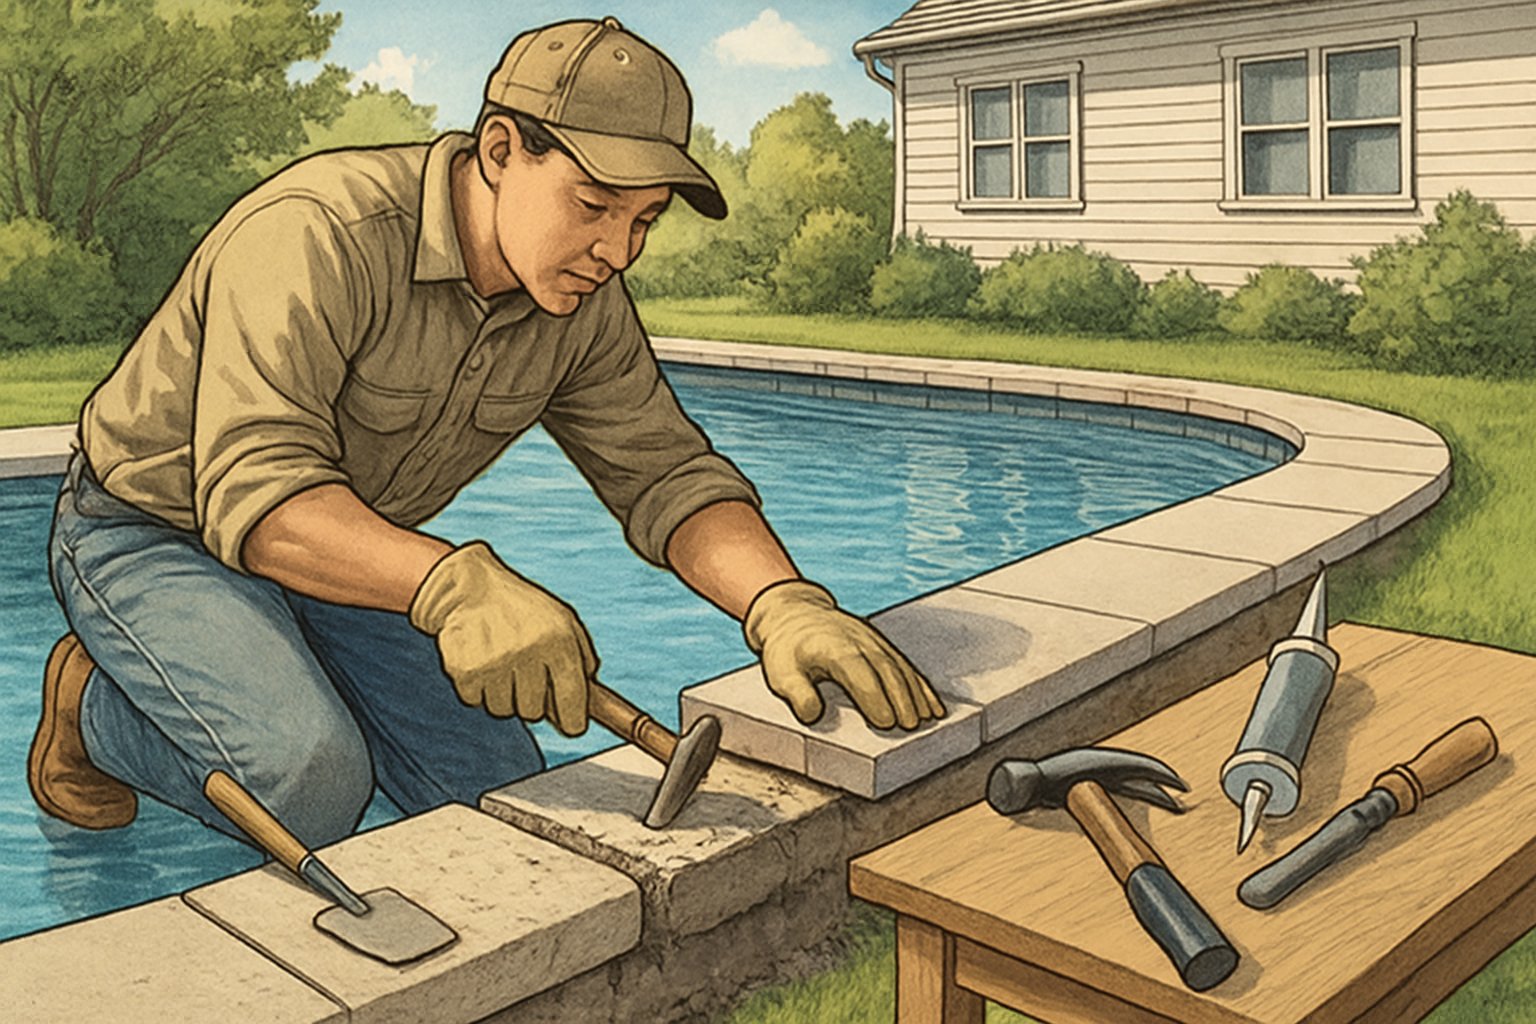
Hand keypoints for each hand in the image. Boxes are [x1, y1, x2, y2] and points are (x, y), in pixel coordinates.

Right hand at [409, 542, 593, 734]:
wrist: (470, 588)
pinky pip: (474, 701)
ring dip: (500, 693)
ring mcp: (495, 661)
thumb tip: (587, 706)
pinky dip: (475, 687)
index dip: (572, 722)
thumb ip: (582, 660)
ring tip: (498, 661)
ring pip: (502, 709)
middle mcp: (529, 651)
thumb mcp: (563, 622)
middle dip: (529, 699)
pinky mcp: (465, 668)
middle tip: (521, 672)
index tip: (571, 727)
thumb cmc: (523, 610)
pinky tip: (478, 660)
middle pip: (533, 713)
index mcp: (559, 640)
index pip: (572, 701)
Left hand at [743, 580, 944, 729]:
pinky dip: (921, 685)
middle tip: (911, 727)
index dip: (874, 698)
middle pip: (886, 671)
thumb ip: (796, 694)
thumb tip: (813, 714)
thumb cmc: (787, 649)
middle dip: (901, 699)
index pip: (858, 673)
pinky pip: (905, 665)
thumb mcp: (780, 672)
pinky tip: (932, 704)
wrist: (795, 614)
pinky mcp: (881, 646)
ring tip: (927, 719)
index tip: (885, 723)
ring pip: (900, 668)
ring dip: (916, 693)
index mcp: (834, 648)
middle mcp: (859, 642)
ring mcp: (873, 642)